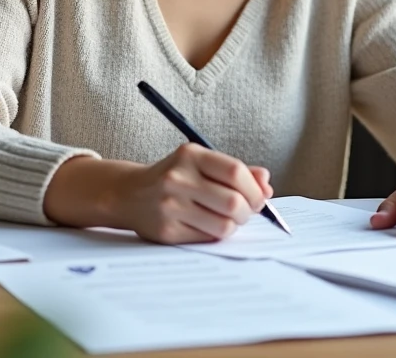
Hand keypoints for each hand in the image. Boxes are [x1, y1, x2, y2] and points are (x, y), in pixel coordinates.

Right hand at [112, 144, 273, 243]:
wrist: (130, 193)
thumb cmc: (175, 177)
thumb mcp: (201, 163)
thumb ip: (235, 171)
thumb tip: (266, 183)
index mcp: (190, 156)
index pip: (235, 172)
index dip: (254, 189)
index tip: (260, 197)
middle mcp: (178, 179)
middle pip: (233, 202)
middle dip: (248, 211)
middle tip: (245, 212)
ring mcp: (170, 206)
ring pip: (224, 225)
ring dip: (233, 226)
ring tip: (227, 219)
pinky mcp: (166, 231)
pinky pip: (207, 239)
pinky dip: (215, 235)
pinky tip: (208, 225)